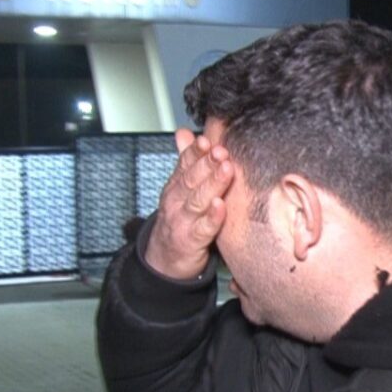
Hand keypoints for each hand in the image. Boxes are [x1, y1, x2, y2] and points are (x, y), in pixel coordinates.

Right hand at [144, 128, 233, 279]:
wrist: (165, 260)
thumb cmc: (179, 221)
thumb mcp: (180, 189)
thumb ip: (185, 161)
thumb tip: (184, 132)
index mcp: (176, 186)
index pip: (184, 164)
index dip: (195, 151)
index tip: (207, 140)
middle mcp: (176, 201)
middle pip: (192, 179)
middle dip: (207, 163)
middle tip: (221, 150)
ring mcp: (183, 221)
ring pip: (198, 200)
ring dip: (213, 183)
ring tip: (226, 169)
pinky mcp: (191, 241)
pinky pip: (204, 228)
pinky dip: (212, 217)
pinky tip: (221, 206)